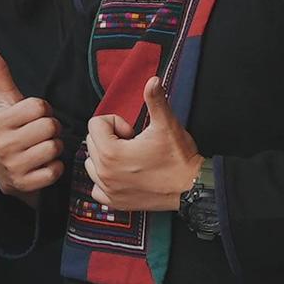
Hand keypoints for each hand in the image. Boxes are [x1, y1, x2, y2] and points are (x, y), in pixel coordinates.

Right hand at [0, 46, 63, 197]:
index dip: (43, 111)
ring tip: (41, 150)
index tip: (33, 118)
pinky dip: (54, 168)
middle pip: (50, 126)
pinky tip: (41, 167)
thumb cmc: (11, 130)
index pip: (40, 106)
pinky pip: (55, 170)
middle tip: (40, 135)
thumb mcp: (4, 102)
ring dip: (54, 149)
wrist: (5, 174)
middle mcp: (2, 144)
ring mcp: (12, 167)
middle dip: (51, 130)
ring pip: (54, 147)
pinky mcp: (24, 185)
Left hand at [85, 82, 204, 212]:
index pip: (95, 124)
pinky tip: (125, 176)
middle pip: (92, 143)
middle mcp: (104, 173)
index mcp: (111, 153)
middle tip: (133, 144)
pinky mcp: (115, 203)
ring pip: (92, 165)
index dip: (115, 123)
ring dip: (106, 158)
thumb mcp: (166, 124)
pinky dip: (106, 181)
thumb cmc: (179, 157)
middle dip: (110, 139)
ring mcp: (108, 190)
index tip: (132, 132)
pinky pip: (97, 188)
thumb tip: (152, 80)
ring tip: (130, 159)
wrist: (192, 187)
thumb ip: (155, 100)